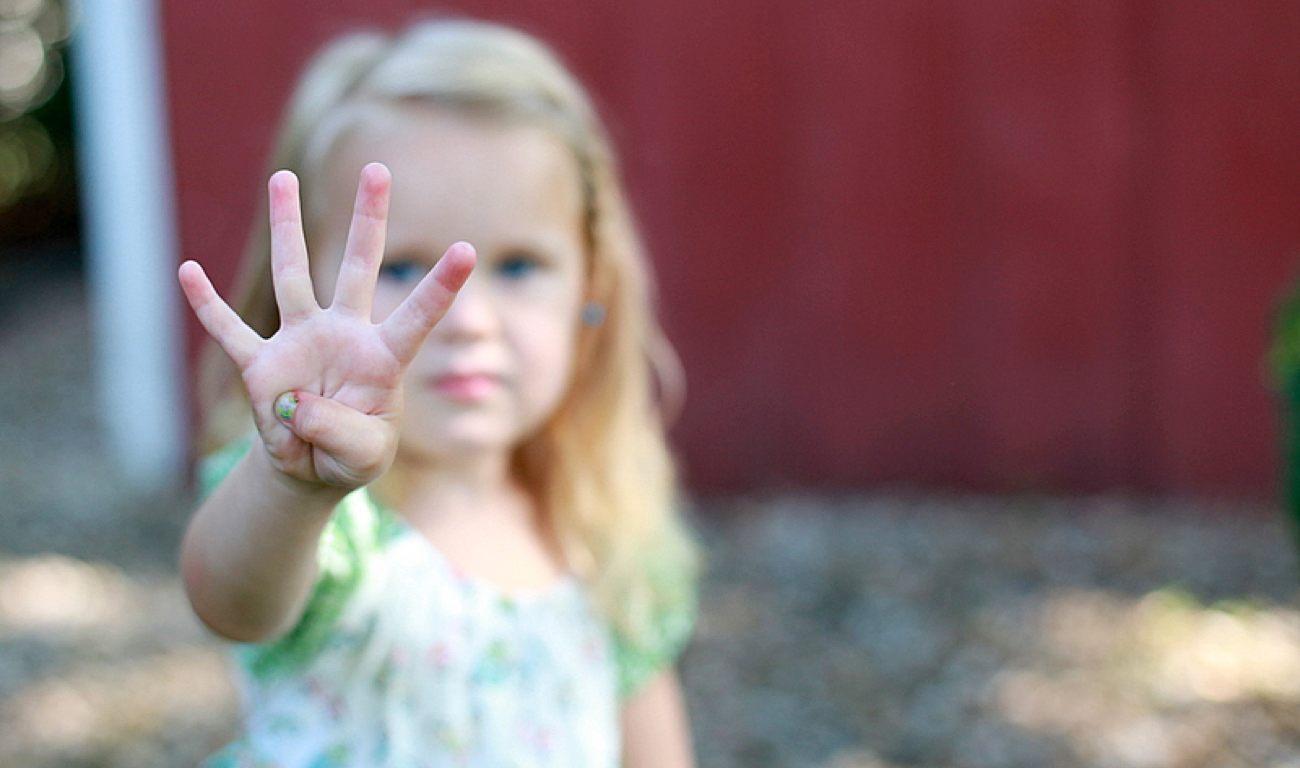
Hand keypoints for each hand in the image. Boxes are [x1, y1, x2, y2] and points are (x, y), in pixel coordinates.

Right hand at [179, 163, 474, 489]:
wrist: (314, 468)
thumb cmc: (353, 454)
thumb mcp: (363, 455)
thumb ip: (339, 430)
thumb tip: (294, 403)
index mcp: (383, 357)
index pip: (418, 316)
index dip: (440, 286)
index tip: (468, 250)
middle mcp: (344, 335)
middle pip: (357, 266)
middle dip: (368, 219)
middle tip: (377, 169)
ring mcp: (300, 342)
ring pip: (293, 276)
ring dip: (287, 227)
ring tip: (284, 176)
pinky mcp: (261, 364)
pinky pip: (229, 330)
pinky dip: (207, 305)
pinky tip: (187, 271)